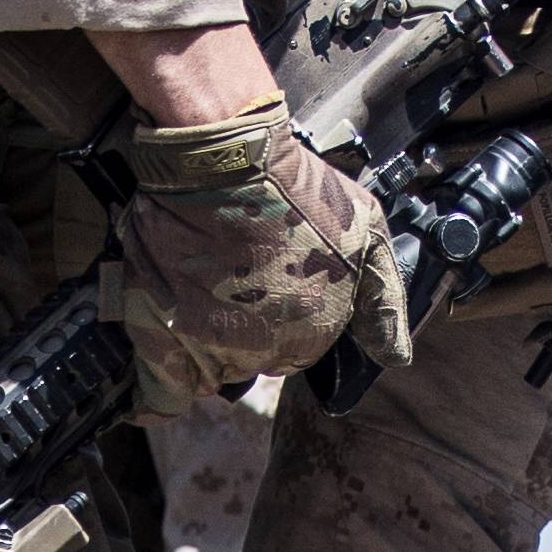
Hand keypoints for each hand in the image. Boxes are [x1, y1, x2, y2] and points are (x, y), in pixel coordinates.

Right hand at [119, 102, 410, 386]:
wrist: (223, 158)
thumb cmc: (294, 186)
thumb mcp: (365, 231)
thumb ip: (383, 300)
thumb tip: (394, 358)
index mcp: (311, 332)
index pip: (297, 353)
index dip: (285, 320)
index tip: (271, 285)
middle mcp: (261, 348)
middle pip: (252, 363)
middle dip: (246, 331)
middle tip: (235, 280)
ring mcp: (207, 345)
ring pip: (209, 374)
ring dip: (206, 348)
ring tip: (203, 294)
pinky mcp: (158, 335)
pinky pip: (160, 393)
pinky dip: (163, 389)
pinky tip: (168, 373)